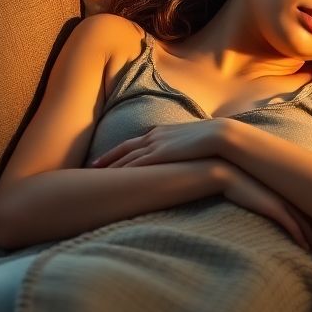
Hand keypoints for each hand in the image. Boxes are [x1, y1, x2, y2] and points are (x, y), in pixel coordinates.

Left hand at [91, 121, 227, 168]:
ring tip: (96, 176)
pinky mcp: (161, 154)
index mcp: (161, 132)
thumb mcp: (191, 143)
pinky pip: (137, 164)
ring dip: (111, 167)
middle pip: (124, 149)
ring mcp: (156, 145)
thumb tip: (181, 158)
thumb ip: (181, 149)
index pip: (133, 143)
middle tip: (90, 167)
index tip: (103, 159)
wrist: (220, 134)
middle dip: (107, 158)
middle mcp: (154, 137)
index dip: (117, 151)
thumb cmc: (211, 140)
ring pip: (127, 157)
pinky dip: (123, 171)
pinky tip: (114, 179)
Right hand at [221, 164, 311, 255]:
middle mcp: (292, 195)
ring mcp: (284, 201)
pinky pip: (292, 225)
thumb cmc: (244, 183)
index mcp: (292, 190)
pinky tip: (307, 249)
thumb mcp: (264, 190)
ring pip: (307, 224)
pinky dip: (301, 238)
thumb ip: (274, 197)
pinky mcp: (274, 208)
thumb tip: (279, 207)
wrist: (229, 175)